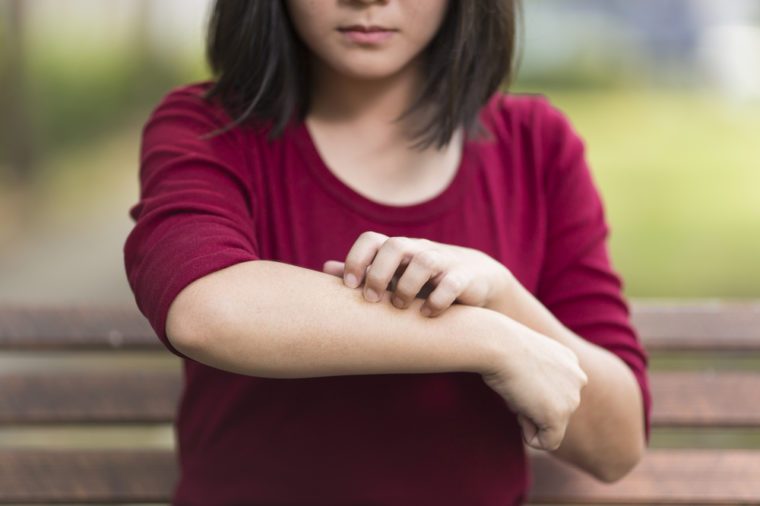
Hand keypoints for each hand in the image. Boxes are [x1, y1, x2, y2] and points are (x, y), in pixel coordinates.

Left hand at [322, 231, 512, 316]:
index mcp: (398, 249)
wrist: (476, 279)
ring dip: (408, 286)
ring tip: (400, 307)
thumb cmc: (424, 280)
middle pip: (395, 246)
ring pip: (425, 261)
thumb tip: (326, 268)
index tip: (349, 286)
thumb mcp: (394, 275)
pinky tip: (427, 314)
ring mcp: (444, 261)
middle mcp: (419, 250)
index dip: (357, 259)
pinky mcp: (465, 277)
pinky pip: (452, 283)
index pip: (371, 240)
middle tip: (372, 300)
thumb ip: (363, 272)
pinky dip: (438, 300)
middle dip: (379, 273)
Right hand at [482, 322, 587, 451]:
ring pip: (550, 425)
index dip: (531, 392)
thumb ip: (537, 375)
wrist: (498, 344)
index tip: (519, 375)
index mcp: (570, 362)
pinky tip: (520, 409)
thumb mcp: (525, 356)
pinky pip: (547, 442)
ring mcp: (571, 399)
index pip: (555, 393)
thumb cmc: (501, 346)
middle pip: (554, 410)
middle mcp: (578, 379)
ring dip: (529, 417)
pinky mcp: (559, 416)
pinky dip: (530, 436)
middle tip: (516, 385)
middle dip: (532, 407)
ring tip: (517, 392)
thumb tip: (530, 398)